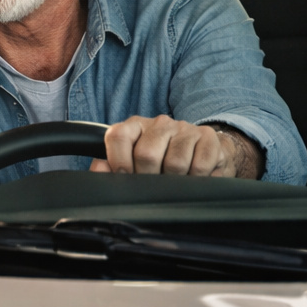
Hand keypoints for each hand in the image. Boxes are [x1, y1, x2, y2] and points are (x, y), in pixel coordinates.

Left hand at [90, 116, 262, 178]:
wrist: (203, 152)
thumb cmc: (163, 159)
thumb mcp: (134, 161)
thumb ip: (110, 166)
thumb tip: (98, 171)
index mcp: (136, 126)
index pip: (118, 136)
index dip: (118, 162)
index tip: (125, 176)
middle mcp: (160, 123)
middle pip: (147, 154)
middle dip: (149, 177)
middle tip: (154, 184)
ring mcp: (185, 128)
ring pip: (175, 164)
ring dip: (175, 181)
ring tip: (175, 180)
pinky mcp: (208, 138)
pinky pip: (199, 167)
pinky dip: (196, 179)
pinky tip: (193, 177)